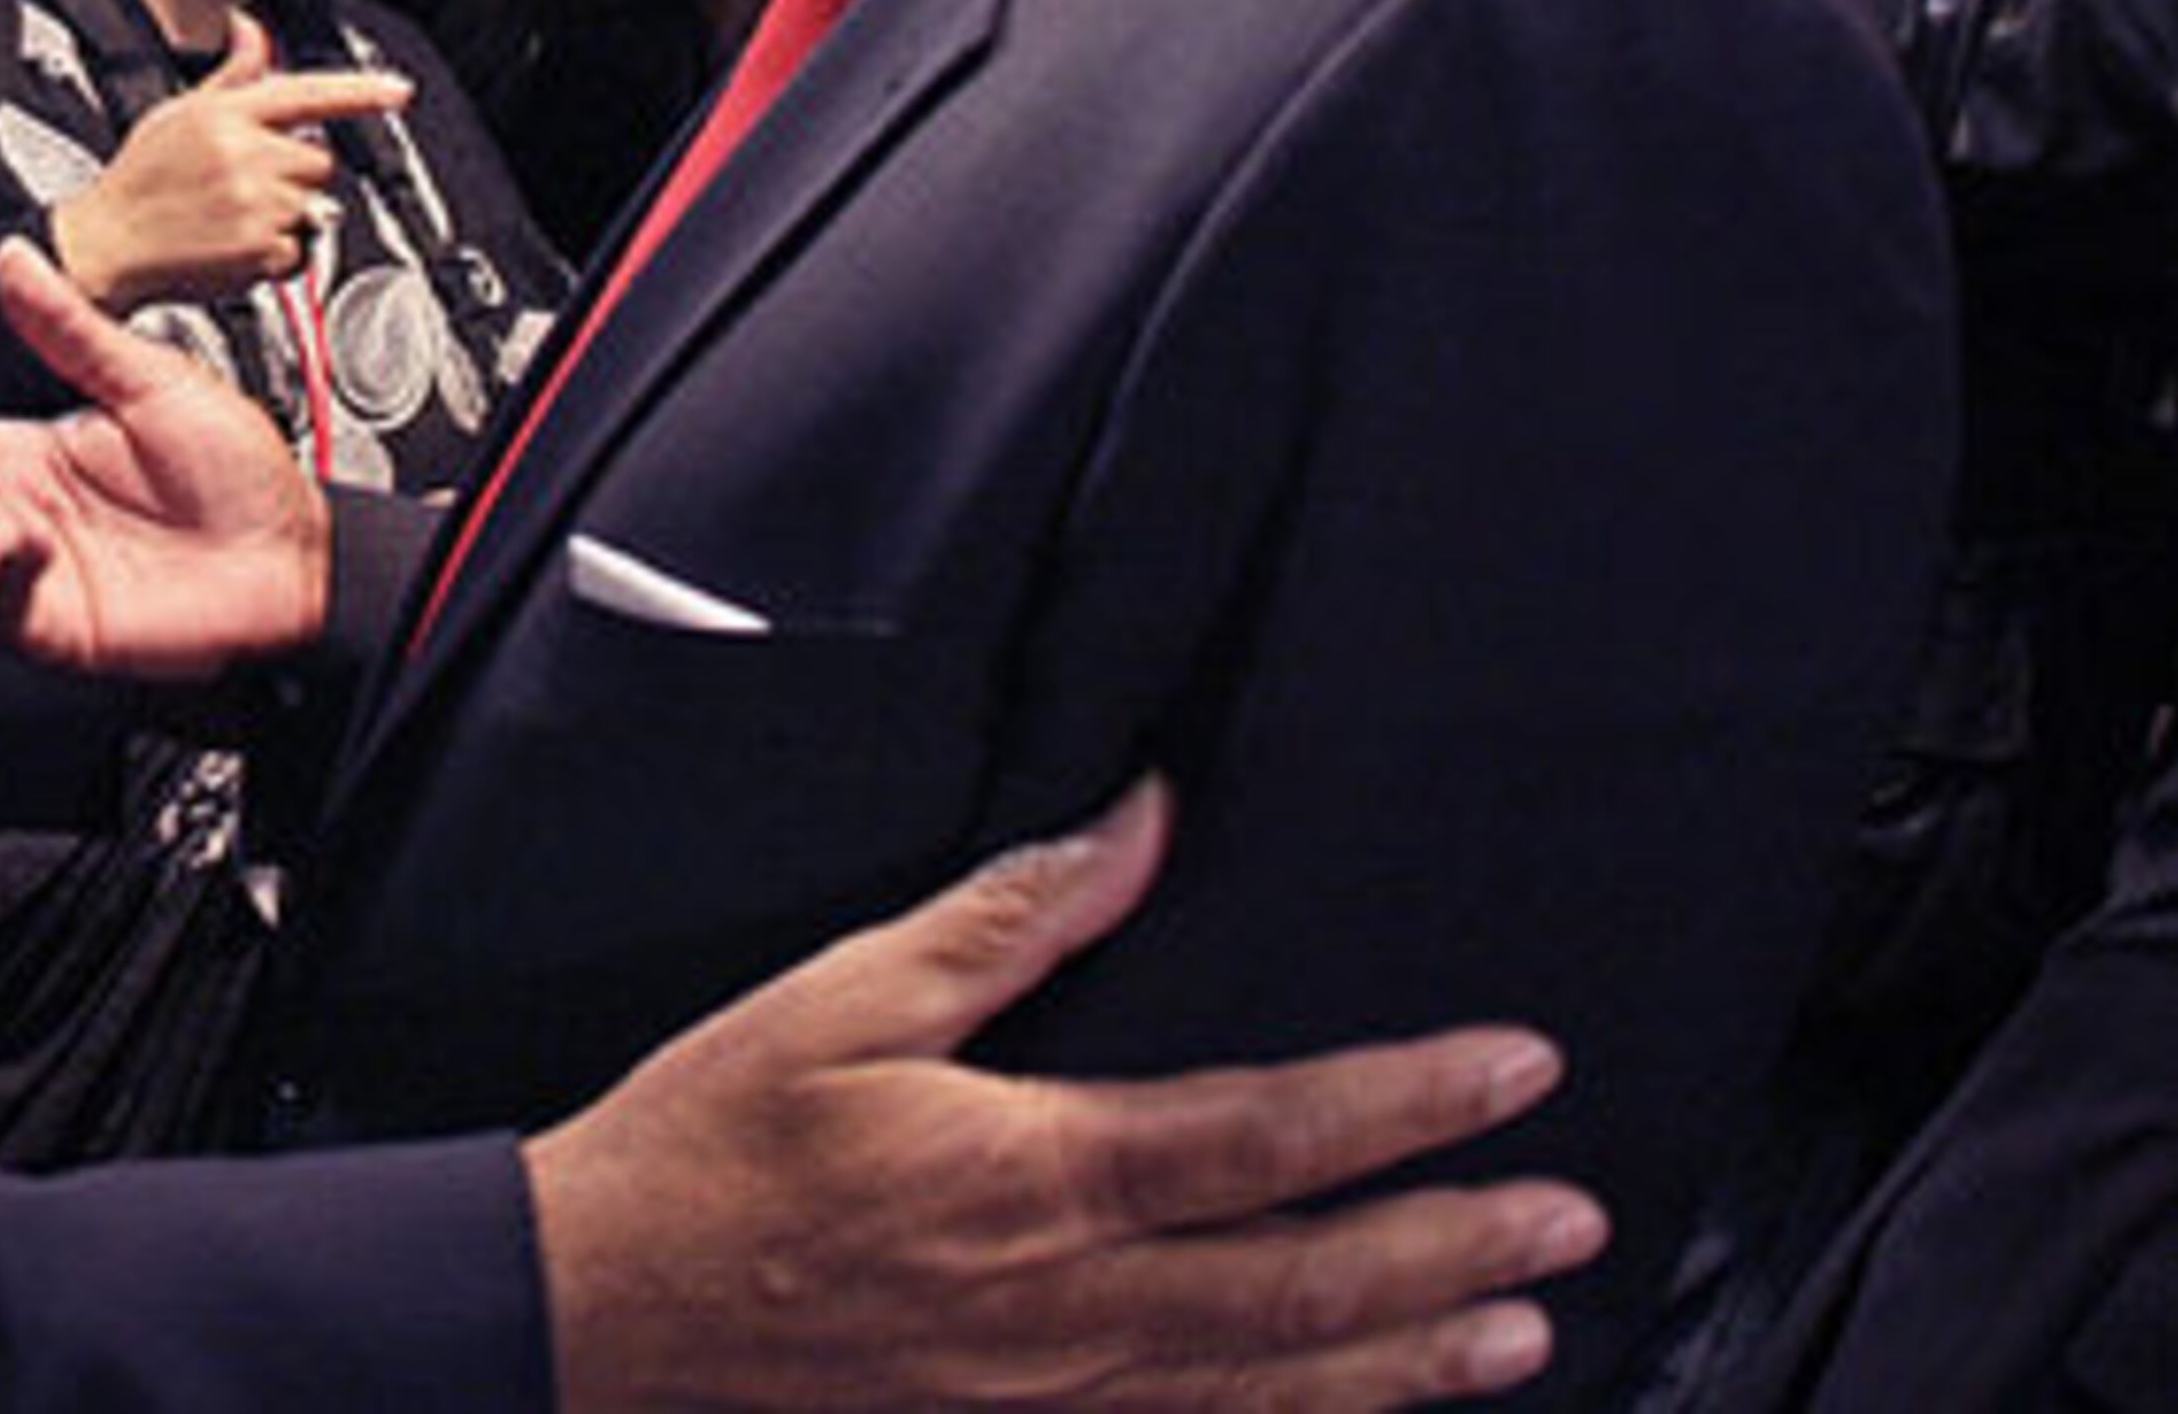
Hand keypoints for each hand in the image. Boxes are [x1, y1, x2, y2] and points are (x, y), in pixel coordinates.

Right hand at [0, 234, 330, 676]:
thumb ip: (71, 329)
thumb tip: (14, 262)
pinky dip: (2, 574)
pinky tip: (26, 542)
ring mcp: (29, 574)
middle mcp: (15, 513)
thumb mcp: (152, 380)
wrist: (296, 555)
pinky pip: (0, 605)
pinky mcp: (55, 624)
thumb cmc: (238, 476)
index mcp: (28, 453)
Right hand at [46, 10, 407, 308]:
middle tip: (247, 185)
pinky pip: (301, 250)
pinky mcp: (261, 250)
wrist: (107, 246)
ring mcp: (256, 204)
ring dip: (289, 215)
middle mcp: (245, 156)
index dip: (362, 91)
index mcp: (225, 114)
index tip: (399, 90)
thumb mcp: (178, 114)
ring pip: (315, 205)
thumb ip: (231, 75)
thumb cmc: (139, 182)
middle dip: (295, 173)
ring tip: (236, 217)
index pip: (308, 92)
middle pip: (319, 159)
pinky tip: (236, 246)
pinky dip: (278, 255)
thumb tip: (250, 30)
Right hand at [529, 778, 1607, 1411]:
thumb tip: (1138, 821)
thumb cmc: (712, 1144)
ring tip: (1520, 1335)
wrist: (605, 1307)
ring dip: (1410, 1362)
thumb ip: (1011, 915)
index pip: (1266, 1136)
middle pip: (1305, 1285)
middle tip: (1571, 1220)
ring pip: (1272, 1387)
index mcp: (1031, 1173)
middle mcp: (1065, 1304)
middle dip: (1454, 1249)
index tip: (1509, 1069)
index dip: (1404, 1104)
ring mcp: (1049, 1393)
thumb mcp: (845, 996)